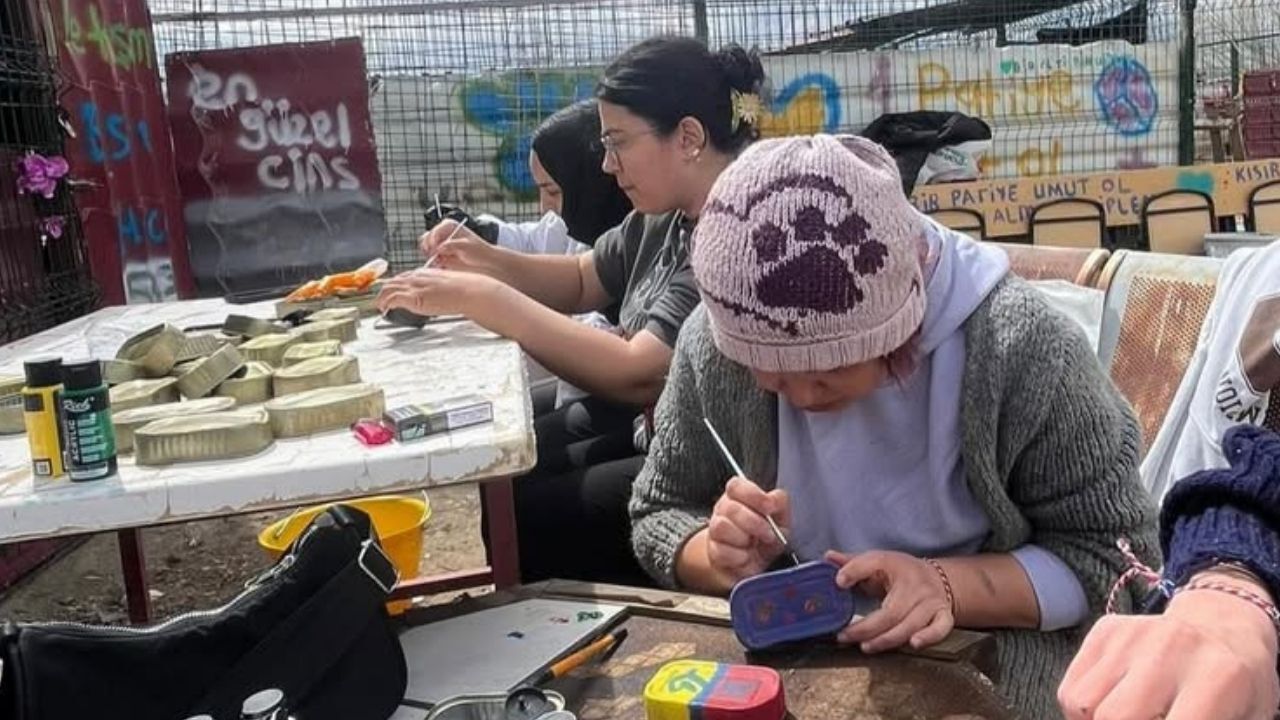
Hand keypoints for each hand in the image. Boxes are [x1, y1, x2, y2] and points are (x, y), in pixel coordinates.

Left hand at [376, 268, 504, 319]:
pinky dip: (385, 303)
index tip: (392, 291)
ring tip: (379, 305)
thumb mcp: (448, 286)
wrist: (469, 291)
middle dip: (385, 290)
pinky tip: (384, 309)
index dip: (395, 284)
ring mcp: (415, 286)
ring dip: (382, 297)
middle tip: (381, 299)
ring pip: (389, 288)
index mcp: (426, 272)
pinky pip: (393, 298)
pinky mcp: (414, 297)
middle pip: (394, 281)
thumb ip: (437, 290)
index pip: (404, 276)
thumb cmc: (464, 290)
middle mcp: (417, 277)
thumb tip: (436, 297)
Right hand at [418, 221, 494, 274]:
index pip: (434, 232)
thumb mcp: (467, 247)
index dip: (433, 241)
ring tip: (441, 260)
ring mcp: (439, 243)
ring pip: (425, 248)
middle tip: (436, 256)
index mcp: (448, 225)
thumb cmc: (478, 251)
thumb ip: (452, 246)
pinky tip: (442, 264)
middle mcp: (441, 232)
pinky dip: (432, 261)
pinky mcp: (439, 254)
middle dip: (429, 249)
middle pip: (426, 239)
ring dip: (430, 255)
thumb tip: (440, 248)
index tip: (437, 250)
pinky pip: (429, 258)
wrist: (483, 262)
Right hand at [704, 477, 790, 585]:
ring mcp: (714, 530)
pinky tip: (746, 557)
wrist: (755, 565)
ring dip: (743, 538)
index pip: (736, 486)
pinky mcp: (712, 551)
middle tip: (768, 534)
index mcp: (738, 496)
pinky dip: (739, 557)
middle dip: (754, 523)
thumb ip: (779, 503)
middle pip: (730, 508)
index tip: (769, 508)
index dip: (753, 495)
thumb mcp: (781, 518)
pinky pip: (722, 551)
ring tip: (753, 545)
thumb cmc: (767, 537)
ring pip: (721, 527)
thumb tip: (772, 500)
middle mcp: (723, 510)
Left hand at [829, 550, 953, 652]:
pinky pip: (939, 629)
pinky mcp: (943, 615)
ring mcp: (931, 601)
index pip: (874, 562)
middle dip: (867, 628)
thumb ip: (853, 563)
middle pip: (891, 611)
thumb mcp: (878, 562)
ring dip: (886, 639)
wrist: (939, 578)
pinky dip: (928, 638)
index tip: (839, 582)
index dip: (855, 570)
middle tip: (845, 636)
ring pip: (909, 625)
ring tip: (865, 646)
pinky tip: (912, 644)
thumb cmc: (902, 572)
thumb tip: (828, 557)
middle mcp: (915, 584)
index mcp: (895, 564)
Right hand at [1058, 574, 1278, 719]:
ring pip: (1082, 705)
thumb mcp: (1243, 719)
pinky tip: (1108, 709)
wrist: (1223, 628)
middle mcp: (1171, 648)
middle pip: (1113, 717)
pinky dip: (1082, 713)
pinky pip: (1071, 689)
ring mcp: (1133, 635)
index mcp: (1219, 677)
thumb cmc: (1236, 689)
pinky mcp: (1106, 629)